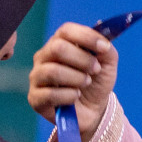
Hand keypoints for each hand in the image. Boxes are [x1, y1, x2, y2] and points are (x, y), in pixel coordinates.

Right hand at [29, 22, 118, 141]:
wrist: (93, 110)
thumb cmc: (96, 82)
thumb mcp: (107, 65)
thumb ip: (106, 50)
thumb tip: (103, 44)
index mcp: (59, 42)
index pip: (66, 31)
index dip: (86, 37)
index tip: (104, 48)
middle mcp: (44, 57)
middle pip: (57, 48)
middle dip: (83, 60)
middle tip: (95, 70)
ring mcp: (37, 77)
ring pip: (53, 71)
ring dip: (77, 78)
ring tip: (86, 83)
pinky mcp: (35, 98)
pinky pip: (50, 94)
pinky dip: (69, 96)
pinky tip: (75, 97)